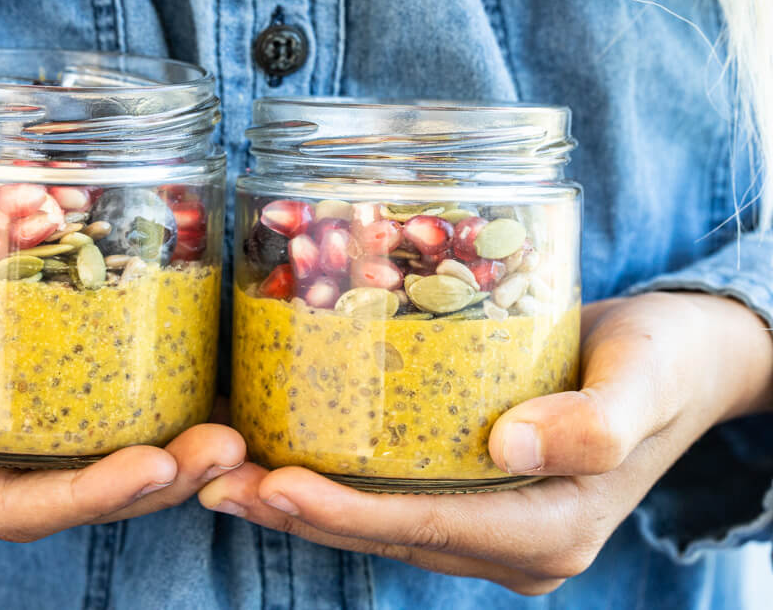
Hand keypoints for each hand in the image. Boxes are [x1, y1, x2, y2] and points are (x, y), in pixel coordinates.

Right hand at [0, 235, 244, 540]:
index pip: (5, 509)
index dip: (84, 498)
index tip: (156, 468)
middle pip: (68, 497)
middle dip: (153, 483)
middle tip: (226, 450)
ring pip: (89, 465)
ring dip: (166, 455)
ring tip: (232, 432)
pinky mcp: (18, 401)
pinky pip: (87, 419)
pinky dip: (144, 412)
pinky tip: (196, 393)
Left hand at [200, 293, 772, 594]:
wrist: (683, 357)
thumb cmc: (668, 360)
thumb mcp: (646, 377)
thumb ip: (594, 420)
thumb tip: (508, 448)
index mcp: (548, 530)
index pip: (425, 526)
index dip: (343, 513)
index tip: (271, 484)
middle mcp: (511, 542)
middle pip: (385, 532)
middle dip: (297, 511)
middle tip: (215, 480)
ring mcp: (491, 523)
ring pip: (378, 519)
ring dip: (300, 500)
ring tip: (225, 472)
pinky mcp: (475, 490)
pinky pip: (391, 493)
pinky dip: (333, 476)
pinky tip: (280, 448)